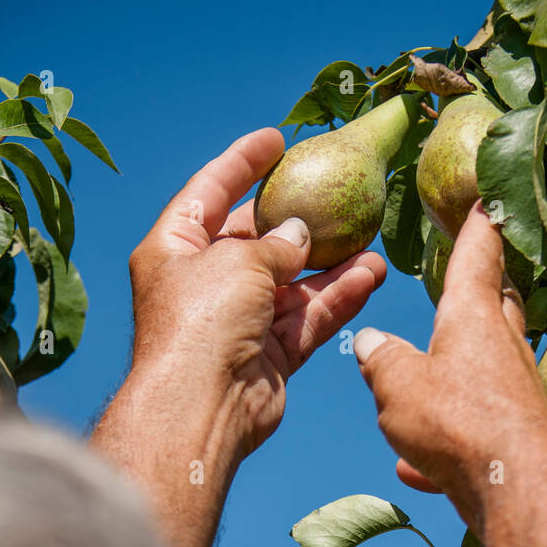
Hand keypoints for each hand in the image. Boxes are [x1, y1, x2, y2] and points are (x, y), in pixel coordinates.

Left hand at [127, 127, 385, 457]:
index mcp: (174, 249)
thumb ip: (274, 242)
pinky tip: (370, 276)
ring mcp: (237, 321)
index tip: (276, 139)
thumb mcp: (238, 261)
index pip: (208, 192)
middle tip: (336, 194)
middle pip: (254, 240)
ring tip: (372, 244)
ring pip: (290, 284)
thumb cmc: (202, 321)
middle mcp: (202, 283)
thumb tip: (300, 235)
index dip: (241, 163)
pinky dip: (336, 299)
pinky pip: (306, 317)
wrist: (202, 406)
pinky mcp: (268, 355)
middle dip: (296, 220)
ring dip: (331, 266)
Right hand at [352, 203, 546, 529]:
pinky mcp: (514, 440)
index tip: (488, 200)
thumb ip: (381, 360)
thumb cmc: (458, 421)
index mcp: (474, 318)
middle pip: (497, 307)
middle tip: (475, 279)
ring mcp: (514, 395)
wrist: (516, 489)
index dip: (480, 225)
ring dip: (453, 381)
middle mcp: (503, 349)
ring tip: (418, 397)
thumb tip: (371, 343)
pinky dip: (443, 447)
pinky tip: (415, 470)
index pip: (479, 255)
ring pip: (483, 374)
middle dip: (485, 292)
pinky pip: (474, 434)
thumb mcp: (399, 386)